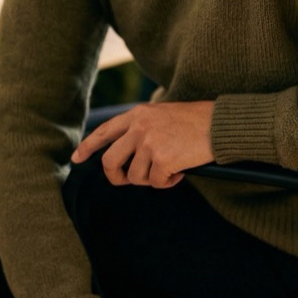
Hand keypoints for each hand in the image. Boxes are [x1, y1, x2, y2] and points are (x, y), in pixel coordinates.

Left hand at [71, 101, 213, 187]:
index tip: (76, 158)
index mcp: (138, 115)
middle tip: (126, 180)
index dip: (88, 146)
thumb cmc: (196, 121)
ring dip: (150, 179)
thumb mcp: (162, 115)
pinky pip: (156, 183)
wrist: (220, 124)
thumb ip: (141, 128)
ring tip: (168, 169)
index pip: (104, 131)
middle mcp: (139, 128)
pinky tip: (180, 173)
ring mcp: (149, 144)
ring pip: (135, 177)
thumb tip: (127, 156)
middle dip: (115, 177)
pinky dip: (168, 183)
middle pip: (109, 161)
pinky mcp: (162, 159)